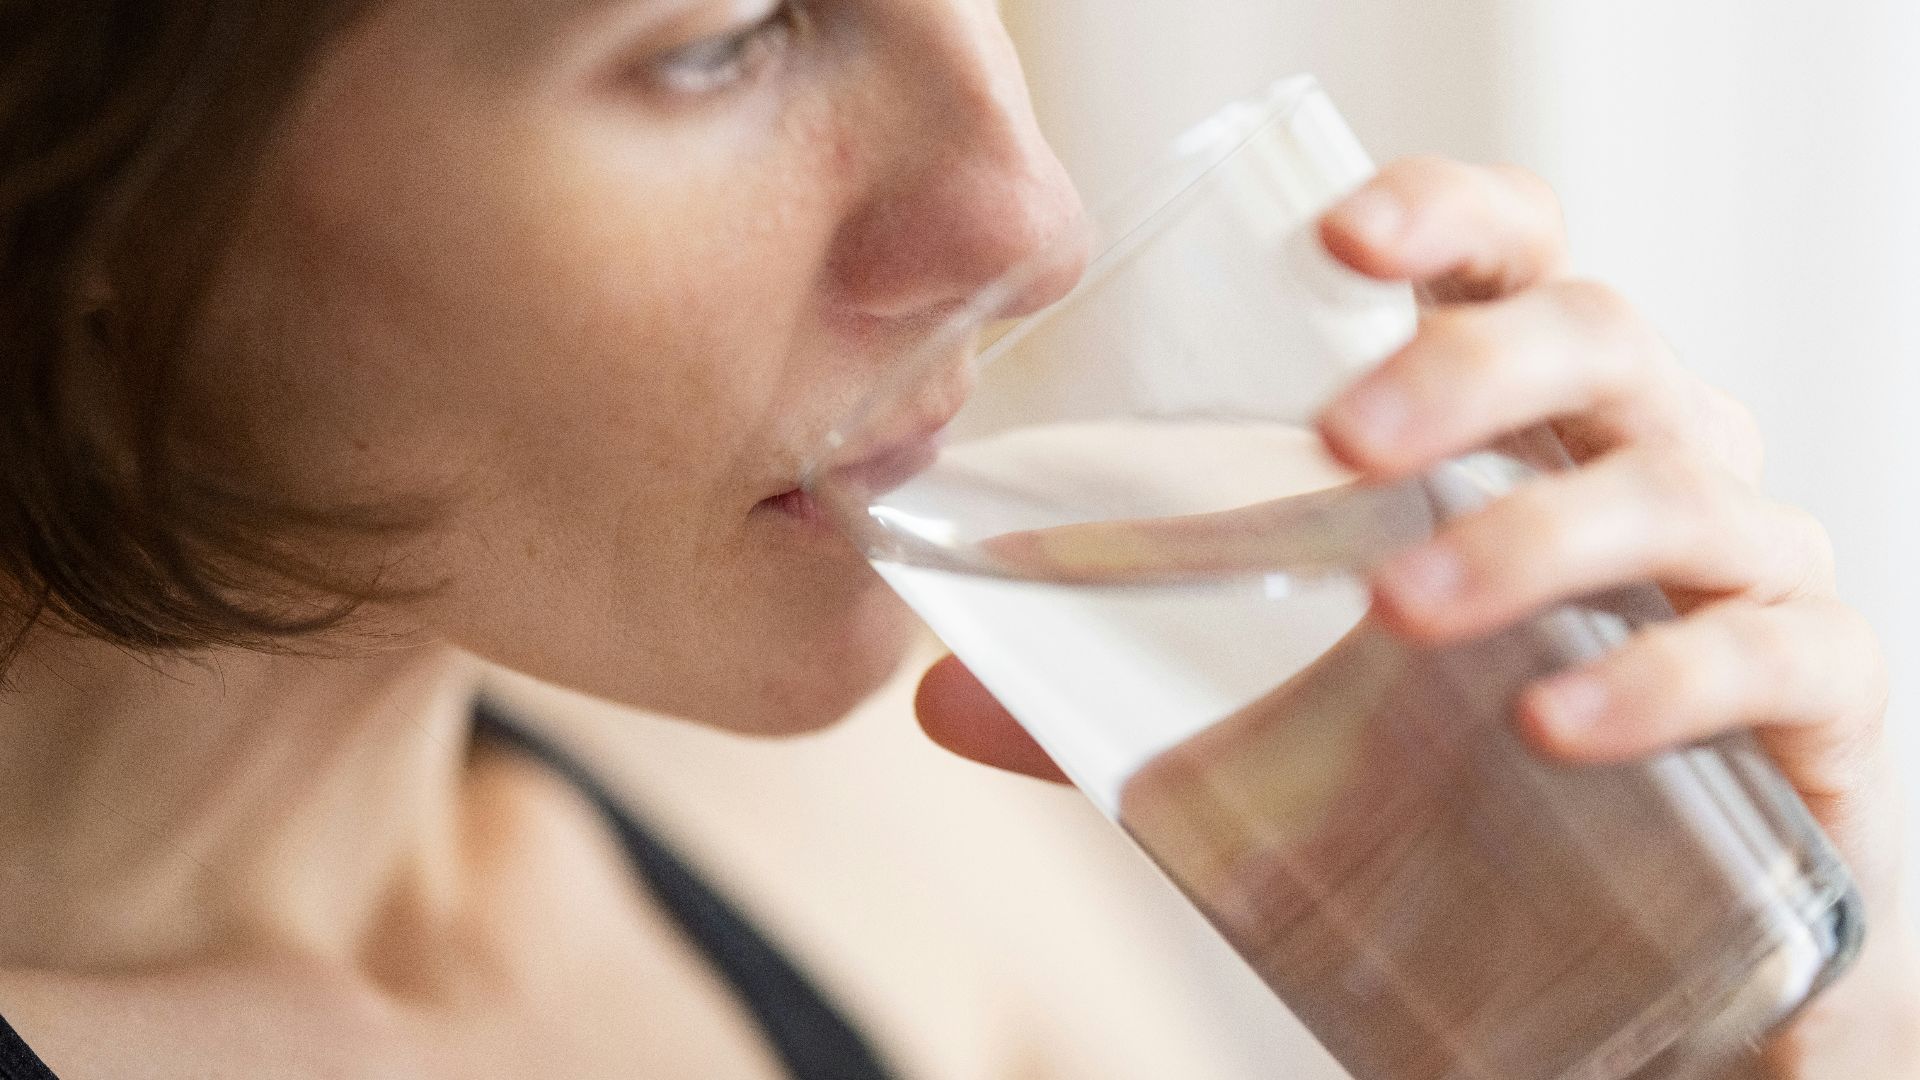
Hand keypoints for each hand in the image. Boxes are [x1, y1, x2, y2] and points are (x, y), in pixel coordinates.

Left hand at [914, 156, 1918, 1075]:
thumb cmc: (1463, 774)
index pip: (1509, 263)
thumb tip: (941, 694)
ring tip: (1405, 613)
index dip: (1442, 219)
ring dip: (1534, 534)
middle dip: (1470, 371)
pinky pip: (1772, 654)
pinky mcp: (1814, 699)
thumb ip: (1129, 697)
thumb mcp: (1289, 719)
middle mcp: (1646, 457)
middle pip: (1598, 338)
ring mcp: (1744, 569)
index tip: (1337, 238)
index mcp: (1524, 425)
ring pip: (1675, 484)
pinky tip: (1557, 728)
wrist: (1652, 944)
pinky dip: (1666, 679)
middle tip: (1344, 445)